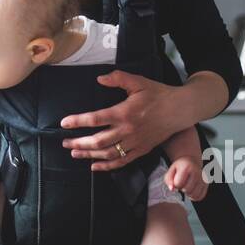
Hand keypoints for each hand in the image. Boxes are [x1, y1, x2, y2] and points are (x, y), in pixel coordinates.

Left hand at [60, 70, 200, 172]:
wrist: (180, 110)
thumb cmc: (158, 94)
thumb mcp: (138, 81)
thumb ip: (118, 78)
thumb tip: (100, 78)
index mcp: (124, 112)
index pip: (95, 118)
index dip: (78, 121)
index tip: (64, 123)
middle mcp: (128, 130)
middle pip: (98, 141)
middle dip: (79, 142)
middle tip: (64, 143)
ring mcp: (134, 142)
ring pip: (107, 154)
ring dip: (88, 155)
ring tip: (74, 153)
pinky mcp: (141, 150)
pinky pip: (121, 161)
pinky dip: (106, 166)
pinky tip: (94, 165)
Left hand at [166, 157, 208, 201]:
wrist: (192, 162)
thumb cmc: (180, 167)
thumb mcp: (171, 170)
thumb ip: (168, 180)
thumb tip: (172, 189)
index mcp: (187, 166)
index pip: (178, 183)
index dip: (175, 184)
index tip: (177, 179)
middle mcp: (198, 172)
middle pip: (187, 190)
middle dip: (182, 188)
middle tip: (182, 183)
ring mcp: (204, 179)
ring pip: (194, 195)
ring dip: (188, 193)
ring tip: (186, 186)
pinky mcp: (207, 184)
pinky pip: (200, 197)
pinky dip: (194, 196)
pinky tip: (191, 190)